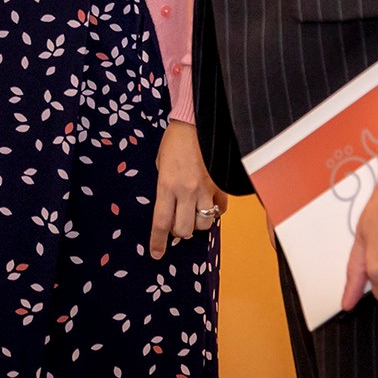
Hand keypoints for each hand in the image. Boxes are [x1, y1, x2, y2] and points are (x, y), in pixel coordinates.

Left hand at [148, 120, 220, 257]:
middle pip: (184, 229)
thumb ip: (165, 187)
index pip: (161, 222)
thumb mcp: (160, 164)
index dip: (158, 241)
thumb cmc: (174, 142)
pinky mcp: (221, 185)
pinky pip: (221, 209)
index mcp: (167, 185)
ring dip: (198, 222)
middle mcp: (186, 190)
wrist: (196, 124)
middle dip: (180, 231)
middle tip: (178, 223)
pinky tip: (209, 203)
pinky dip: (215, 211)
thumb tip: (170, 207)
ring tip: (194, 212)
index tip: (156, 254)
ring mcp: (206, 189)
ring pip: (204, 222)